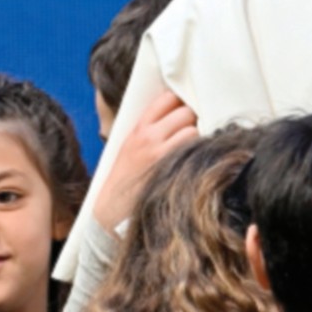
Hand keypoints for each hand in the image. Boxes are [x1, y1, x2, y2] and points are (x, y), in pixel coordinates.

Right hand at [93, 90, 198, 231]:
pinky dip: (200, 151)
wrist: (112, 212)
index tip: (184, 109)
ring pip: (194, 129)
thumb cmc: (126, 179)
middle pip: (186, 112)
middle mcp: (149, 138)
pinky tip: (195, 159)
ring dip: (198, 136)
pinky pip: (196, 149)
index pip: (166, 99)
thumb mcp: (131, 147)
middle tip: (192, 131)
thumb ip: (152, 129)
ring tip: (192, 148)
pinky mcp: (173, 168)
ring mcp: (161, 153)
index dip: (180, 102)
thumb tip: (181, 112)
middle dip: (193, 119)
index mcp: (138, 130)